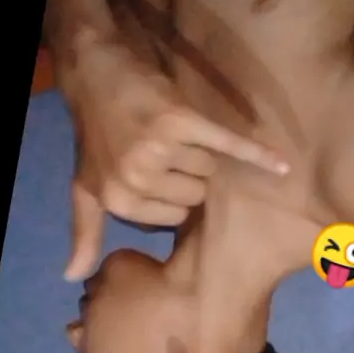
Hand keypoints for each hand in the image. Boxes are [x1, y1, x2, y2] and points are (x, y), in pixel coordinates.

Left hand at [62, 41, 288, 280]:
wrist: (97, 75)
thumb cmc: (95, 139)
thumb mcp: (84, 189)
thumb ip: (86, 233)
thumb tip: (72, 277)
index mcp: (121, 202)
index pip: (177, 216)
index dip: (174, 195)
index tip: (158, 175)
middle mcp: (138, 178)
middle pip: (196, 193)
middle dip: (189, 175)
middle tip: (166, 151)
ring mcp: (159, 148)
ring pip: (208, 169)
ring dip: (202, 153)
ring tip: (177, 136)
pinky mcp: (180, 120)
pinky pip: (226, 145)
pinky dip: (255, 154)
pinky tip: (281, 165)